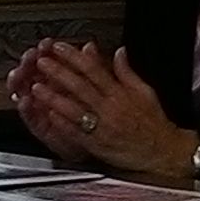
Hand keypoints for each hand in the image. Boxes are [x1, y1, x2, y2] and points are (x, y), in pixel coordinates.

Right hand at [6, 41, 94, 165]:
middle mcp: (46, 90)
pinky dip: (25, 108)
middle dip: (28, 62)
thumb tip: (90, 47)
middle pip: (30, 71)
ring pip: (22, 90)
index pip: (47, 58)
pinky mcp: (39, 125)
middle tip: (30, 57)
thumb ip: (91, 66)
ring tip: (20, 74)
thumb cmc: (93, 112)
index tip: (46, 43)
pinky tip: (24, 101)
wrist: (98, 141)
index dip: (45, 49)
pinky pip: (29, 116)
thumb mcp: (94, 86)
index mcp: (58, 77)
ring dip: (19, 80)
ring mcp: (39, 106)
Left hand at [13, 44, 194, 175]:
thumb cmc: (154, 123)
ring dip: (53, 97)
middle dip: (58, 72)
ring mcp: (102, 127)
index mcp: (120, 93)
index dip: (74, 57)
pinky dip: (62, 123)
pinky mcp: (97, 144)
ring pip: (74, 109)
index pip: (93, 69)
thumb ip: (128, 72)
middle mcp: (110, 108)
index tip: (59, 48)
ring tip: (37, 86)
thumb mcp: (146, 92)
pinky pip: (77, 132)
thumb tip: (119, 52)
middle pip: (80, 86)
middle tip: (42, 61)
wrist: (161, 152)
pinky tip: (49, 114)